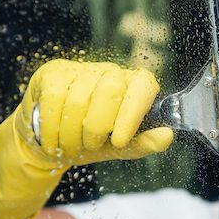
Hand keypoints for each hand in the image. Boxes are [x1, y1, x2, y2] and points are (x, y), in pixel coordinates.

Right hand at [16, 59, 172, 164]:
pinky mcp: (54, 73)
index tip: (119, 141)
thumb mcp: (120, 148)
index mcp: (134, 87)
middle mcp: (111, 72)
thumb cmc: (91, 141)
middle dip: (96, 127)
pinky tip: (53, 139)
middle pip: (110, 90)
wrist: (52, 142)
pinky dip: (52, 128)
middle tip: (90, 145)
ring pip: (78, 99)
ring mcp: (81, 70)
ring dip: (71, 134)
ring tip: (71, 145)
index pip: (144, 86)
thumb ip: (144, 143)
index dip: (132, 113)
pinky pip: (54, 99)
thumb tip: (167, 135)